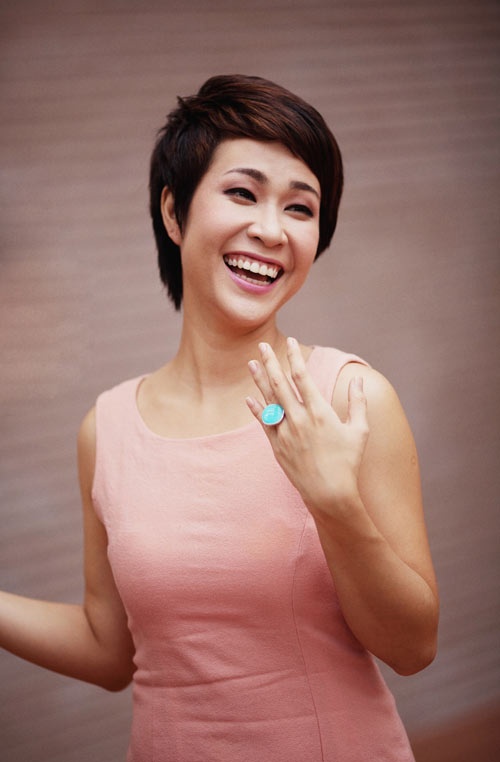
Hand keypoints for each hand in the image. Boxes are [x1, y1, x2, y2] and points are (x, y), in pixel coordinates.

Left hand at [246, 338, 369, 517]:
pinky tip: (250, 398)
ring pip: (270, 400)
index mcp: (319, 412)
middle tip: (262, 345)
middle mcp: (299, 419)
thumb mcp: (359, 430)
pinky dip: (257, 410)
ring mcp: (285, 433)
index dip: (295, 357)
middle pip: (280, 383)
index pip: (303, 376)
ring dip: (260, 380)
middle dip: (271, 362)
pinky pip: (264, 423)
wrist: (329, 493)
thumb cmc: (348, 462)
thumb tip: (360, 380)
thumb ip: (358, 402)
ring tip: (252, 363)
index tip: (290, 342)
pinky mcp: (277, 446)